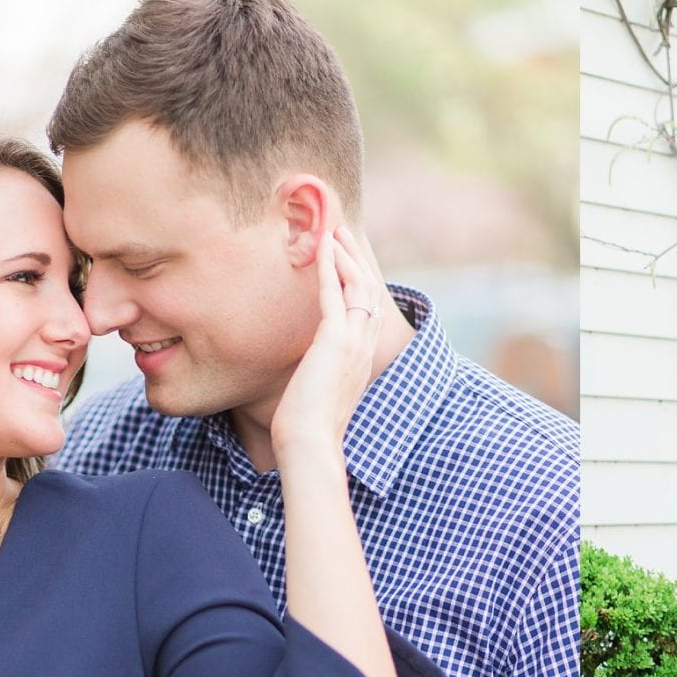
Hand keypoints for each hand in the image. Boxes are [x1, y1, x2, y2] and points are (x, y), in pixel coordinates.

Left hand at [270, 225, 387, 460]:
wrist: (311, 445)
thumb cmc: (308, 428)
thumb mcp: (318, 394)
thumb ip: (318, 375)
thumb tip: (306, 372)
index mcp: (362, 359)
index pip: (369, 310)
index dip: (359, 281)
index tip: (347, 261)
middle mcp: (364, 347)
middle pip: (370, 290)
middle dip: (356, 259)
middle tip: (341, 234)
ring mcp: (354, 342)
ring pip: (358, 286)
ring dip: (345, 255)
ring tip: (333, 231)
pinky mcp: (335, 340)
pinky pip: (334, 293)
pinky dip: (329, 266)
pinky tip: (322, 247)